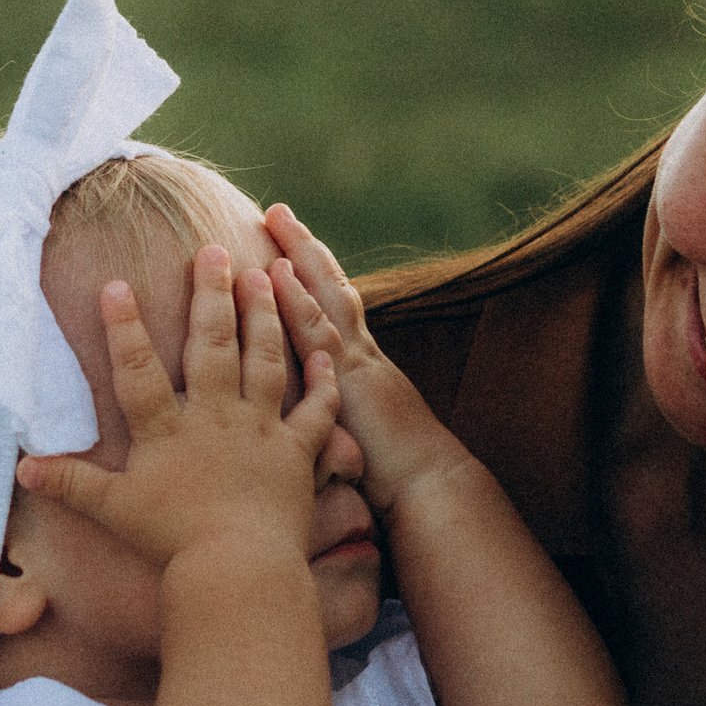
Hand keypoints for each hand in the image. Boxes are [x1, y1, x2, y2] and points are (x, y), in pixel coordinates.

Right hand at [18, 246, 338, 570]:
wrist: (237, 568)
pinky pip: (316, 411)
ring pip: (265, 361)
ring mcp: (260, 431)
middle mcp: (216, 418)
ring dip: (265, 315)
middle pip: (213, 345)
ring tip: (264, 276)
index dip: (124, 327)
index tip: (115, 284)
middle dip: (211, 294)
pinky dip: (323, 382)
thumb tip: (21, 470)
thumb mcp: (113, 510)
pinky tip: (326, 352)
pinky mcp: (297, 453)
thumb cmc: (171, 542)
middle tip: (214, 252)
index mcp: (168, 430)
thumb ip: (70, 484)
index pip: (138, 370)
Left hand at [263, 203, 467, 512]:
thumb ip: (330, 422)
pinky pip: (320, 334)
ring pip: (326, 298)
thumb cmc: (392, 481)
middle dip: (304, 250)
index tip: (287, 247)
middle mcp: (360, 356)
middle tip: (277, 213)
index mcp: (359, 369)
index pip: (332, 312)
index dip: (311, 278)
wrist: (430, 493)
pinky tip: (278, 273)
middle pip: (330, 289)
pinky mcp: (352, 383)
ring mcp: (358, 365)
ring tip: (275, 219)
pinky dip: (299, 301)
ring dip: (300, 256)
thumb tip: (302, 422)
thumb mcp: (354, 441)